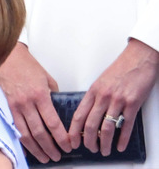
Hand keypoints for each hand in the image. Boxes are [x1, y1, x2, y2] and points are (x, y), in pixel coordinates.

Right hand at [0, 42, 70, 162]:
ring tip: (44, 157)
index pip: (52, 122)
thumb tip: (58, 108)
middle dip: (50, 147)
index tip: (68, 145)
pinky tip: (28, 148)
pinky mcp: (7, 107)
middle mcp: (27, 103)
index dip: (61, 137)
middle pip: (39, 132)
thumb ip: (53, 94)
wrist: (6, 57)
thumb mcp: (46, 78)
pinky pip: (15, 128)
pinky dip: (22, 140)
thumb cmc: (27, 65)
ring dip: (36, 148)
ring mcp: (15, 106)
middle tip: (58, 156)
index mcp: (40, 95)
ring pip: (25, 134)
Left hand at [68, 38, 158, 155]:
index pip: (79, 115)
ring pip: (107, 127)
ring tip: (105, 151)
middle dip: (89, 140)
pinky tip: (120, 146)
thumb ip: (94, 97)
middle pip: (91, 124)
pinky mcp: (133, 103)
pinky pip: (126, 125)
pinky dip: (123, 138)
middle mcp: (103, 97)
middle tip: (90, 149)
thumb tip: (88, 114)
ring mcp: (118, 101)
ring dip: (105, 142)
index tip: (71, 140)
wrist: (138, 59)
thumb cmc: (120, 70)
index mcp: (93, 91)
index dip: (74, 130)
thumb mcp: (100, 82)